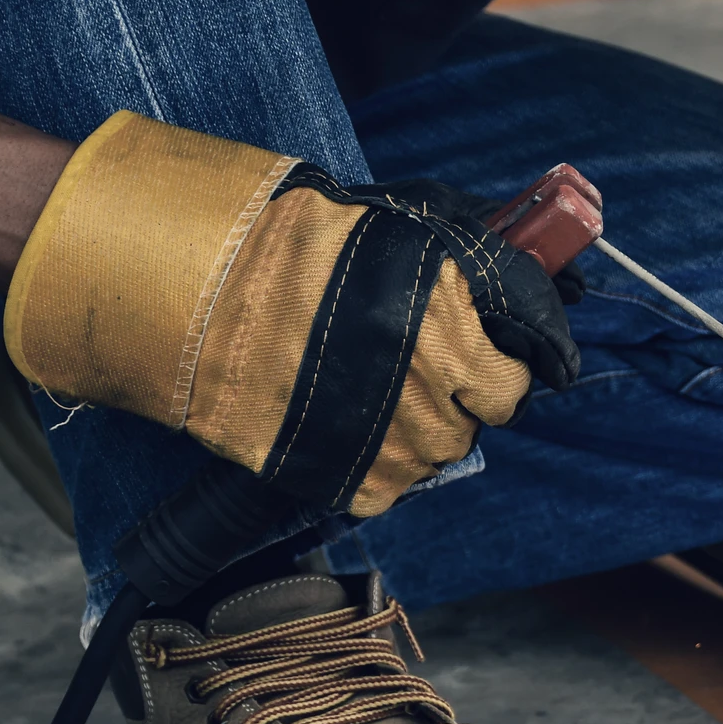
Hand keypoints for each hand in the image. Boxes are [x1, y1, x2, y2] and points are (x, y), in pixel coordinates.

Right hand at [5, 110, 580, 516]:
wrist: (203, 292)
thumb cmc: (296, 247)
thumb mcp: (400, 233)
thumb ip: (464, 270)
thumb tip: (518, 276)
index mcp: (452, 340)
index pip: (513, 387)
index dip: (498, 372)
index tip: (478, 360)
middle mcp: (430, 402)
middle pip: (471, 427)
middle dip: (454, 403)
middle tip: (413, 374)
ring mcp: (390, 449)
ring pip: (430, 460)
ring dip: (414, 434)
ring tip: (372, 399)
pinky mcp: (346, 482)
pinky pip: (384, 490)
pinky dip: (374, 467)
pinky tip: (346, 429)